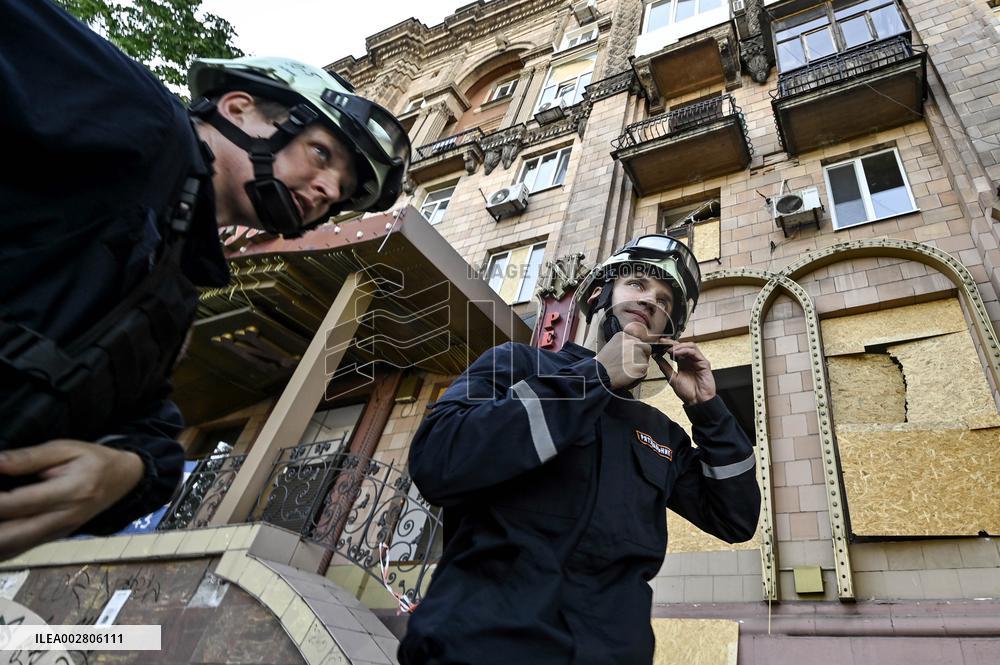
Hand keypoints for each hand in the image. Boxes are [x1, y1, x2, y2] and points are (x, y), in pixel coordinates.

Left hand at [0, 440, 143, 559]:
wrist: (125, 480)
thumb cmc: (93, 459)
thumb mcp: (66, 448)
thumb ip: (29, 458)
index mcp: (69, 492)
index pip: (17, 504)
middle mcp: (63, 518)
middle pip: (11, 536)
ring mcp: (59, 532)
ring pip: (13, 548)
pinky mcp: (54, 538)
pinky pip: (20, 549)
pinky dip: (2, 548)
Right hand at [595, 321, 653, 389]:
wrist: (600, 374)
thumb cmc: (602, 364)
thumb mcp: (610, 346)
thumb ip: (623, 345)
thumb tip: (632, 350)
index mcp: (623, 335)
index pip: (637, 341)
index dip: (635, 350)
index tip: (630, 357)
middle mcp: (633, 341)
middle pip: (645, 348)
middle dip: (641, 356)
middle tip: (631, 365)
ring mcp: (639, 352)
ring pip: (645, 360)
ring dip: (639, 366)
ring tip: (626, 371)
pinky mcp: (642, 364)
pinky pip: (644, 371)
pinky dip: (638, 375)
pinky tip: (628, 376)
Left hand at [653, 340, 716, 404]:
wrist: (697, 402)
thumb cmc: (687, 392)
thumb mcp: (672, 378)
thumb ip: (665, 367)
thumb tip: (655, 357)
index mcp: (683, 363)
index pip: (676, 349)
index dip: (668, 345)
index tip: (658, 343)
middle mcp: (690, 360)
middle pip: (683, 345)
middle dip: (672, 343)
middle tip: (662, 342)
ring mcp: (698, 361)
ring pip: (690, 346)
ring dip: (678, 346)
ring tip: (669, 350)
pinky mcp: (704, 363)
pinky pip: (694, 352)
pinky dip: (684, 350)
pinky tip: (676, 353)